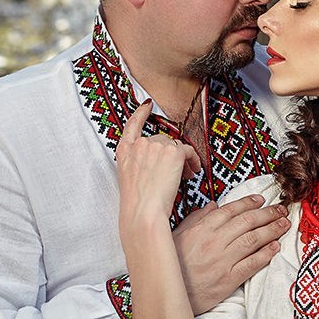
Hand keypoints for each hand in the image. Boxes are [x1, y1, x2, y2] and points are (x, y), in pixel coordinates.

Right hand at [115, 101, 200, 232]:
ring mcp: (155, 146)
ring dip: (182, 160)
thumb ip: (139, 163)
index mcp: (124, 151)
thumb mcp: (129, 178)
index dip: (141, 113)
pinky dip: (193, 161)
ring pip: (175, 146)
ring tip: (185, 175)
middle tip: (177, 172)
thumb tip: (159, 161)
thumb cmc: (137, 204)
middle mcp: (139, 145)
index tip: (147, 105)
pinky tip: (193, 171)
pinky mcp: (173, 153)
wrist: (143, 212)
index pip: (132, 125)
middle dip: (170, 154)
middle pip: (161, 140)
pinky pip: (188, 151)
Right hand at [173, 196, 288, 314]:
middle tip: (281, 209)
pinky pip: (252, 263)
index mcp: (201, 229)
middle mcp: (214, 242)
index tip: (261, 200)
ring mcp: (223, 260)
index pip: (230, 210)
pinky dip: (266, 253)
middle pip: (247, 222)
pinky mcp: (229, 279)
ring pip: (253, 240)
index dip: (249, 203)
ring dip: (272, 230)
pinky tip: (276, 246)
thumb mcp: (177, 236)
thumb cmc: (172, 265)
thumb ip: (196, 219)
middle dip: (267, 213)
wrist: (170, 294)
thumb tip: (213, 206)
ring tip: (284, 224)